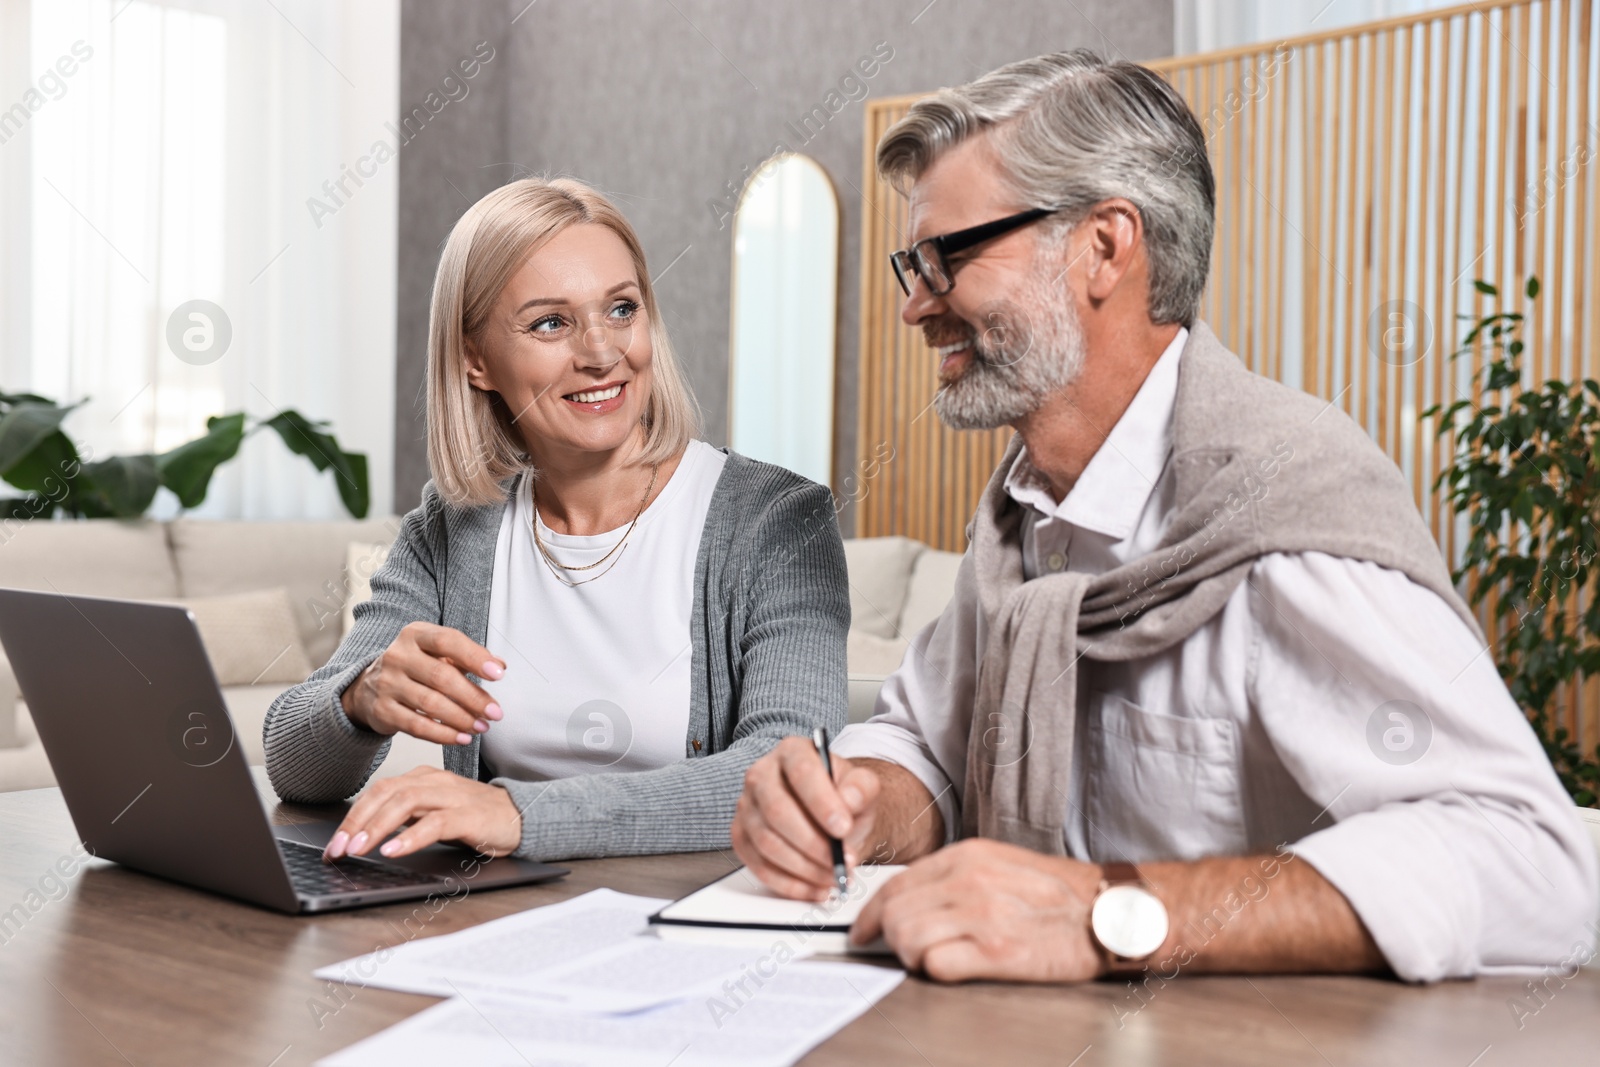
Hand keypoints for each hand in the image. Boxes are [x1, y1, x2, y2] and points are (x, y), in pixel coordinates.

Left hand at [323, 766, 522, 860]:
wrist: (522, 817)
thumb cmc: (476, 818)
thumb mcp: (433, 815)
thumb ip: (405, 818)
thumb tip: (365, 837)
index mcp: (423, 779)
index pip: (378, 792)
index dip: (352, 817)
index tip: (333, 845)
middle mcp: (434, 782)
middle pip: (385, 793)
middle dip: (356, 822)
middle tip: (337, 849)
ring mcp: (452, 796)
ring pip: (405, 803)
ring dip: (376, 827)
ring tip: (357, 849)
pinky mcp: (468, 815)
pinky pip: (434, 823)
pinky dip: (410, 837)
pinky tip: (393, 850)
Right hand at [340, 621, 506, 745]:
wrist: (368, 688)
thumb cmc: (415, 668)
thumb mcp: (438, 654)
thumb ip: (468, 657)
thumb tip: (501, 665)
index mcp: (415, 634)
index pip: (448, 641)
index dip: (475, 657)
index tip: (499, 675)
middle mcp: (398, 656)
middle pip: (441, 677)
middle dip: (473, 697)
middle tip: (496, 713)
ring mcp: (387, 683)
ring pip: (430, 704)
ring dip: (462, 718)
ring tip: (482, 727)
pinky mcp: (382, 710)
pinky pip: (416, 726)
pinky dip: (443, 734)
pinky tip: (462, 738)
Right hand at [731, 735, 881, 900]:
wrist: (833, 817)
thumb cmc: (845, 798)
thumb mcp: (863, 787)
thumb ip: (862, 788)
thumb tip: (849, 800)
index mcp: (792, 752)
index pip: (801, 772)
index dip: (821, 802)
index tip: (842, 828)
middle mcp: (761, 775)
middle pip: (777, 811)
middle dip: (813, 843)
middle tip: (842, 862)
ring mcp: (746, 807)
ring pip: (767, 843)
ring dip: (804, 868)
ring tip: (834, 876)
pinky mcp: (741, 838)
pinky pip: (759, 866)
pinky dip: (791, 884)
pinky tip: (816, 888)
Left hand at [850, 839, 1107, 982]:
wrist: (1108, 912)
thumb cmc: (1058, 892)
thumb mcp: (999, 864)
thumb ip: (954, 876)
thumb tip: (912, 898)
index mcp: (966, 856)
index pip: (896, 883)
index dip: (870, 912)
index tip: (862, 929)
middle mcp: (969, 881)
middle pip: (894, 912)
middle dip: (887, 936)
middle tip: (897, 949)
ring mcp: (982, 916)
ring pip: (907, 938)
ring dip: (909, 955)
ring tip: (928, 959)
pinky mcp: (997, 953)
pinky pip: (936, 965)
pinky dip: (933, 971)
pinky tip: (950, 968)